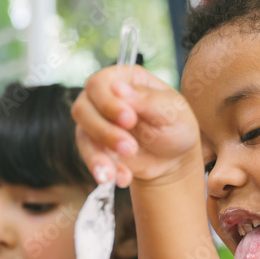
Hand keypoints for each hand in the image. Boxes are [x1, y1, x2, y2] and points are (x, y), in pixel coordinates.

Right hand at [72, 64, 200, 187]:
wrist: (174, 160)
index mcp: (123, 79)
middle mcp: (102, 97)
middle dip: (104, 132)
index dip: (108, 102)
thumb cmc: (176, 127)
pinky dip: (103, 170)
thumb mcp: (172, 110)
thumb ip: (148, 99)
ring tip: (119, 172)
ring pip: (82, 135)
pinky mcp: (94, 147)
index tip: (129, 119)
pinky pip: (89, 157)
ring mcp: (95, 123)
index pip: (99, 84)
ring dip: (100, 155)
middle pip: (83, 109)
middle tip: (130, 149)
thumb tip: (118, 88)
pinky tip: (123, 179)